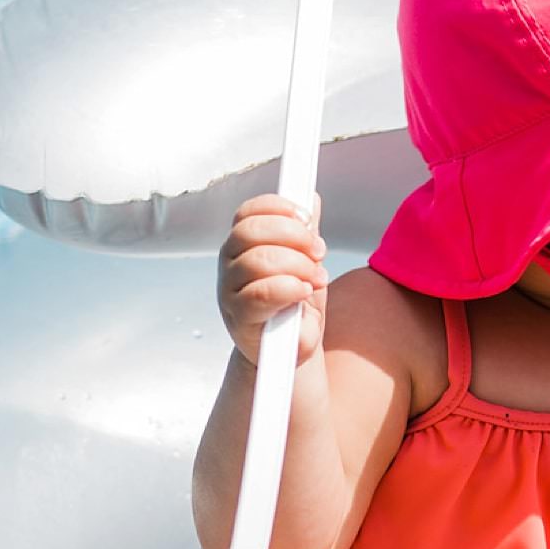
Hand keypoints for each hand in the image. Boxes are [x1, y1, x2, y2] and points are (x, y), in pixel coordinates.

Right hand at [217, 193, 328, 365]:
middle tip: (318, 252)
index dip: (280, 209)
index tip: (308, 219)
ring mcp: (231, 291)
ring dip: (297, 266)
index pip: (249, 212)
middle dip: (293, 236)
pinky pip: (261, 293)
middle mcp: (230, 264)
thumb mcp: (304, 263)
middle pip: (250, 231)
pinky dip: (289, 289)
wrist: (291, 351)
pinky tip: (303, 294)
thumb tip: (309, 197)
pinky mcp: (240, 317)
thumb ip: (304, 232)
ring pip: (258, 260)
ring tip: (315, 279)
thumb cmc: (294, 307)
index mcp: (243, 244)